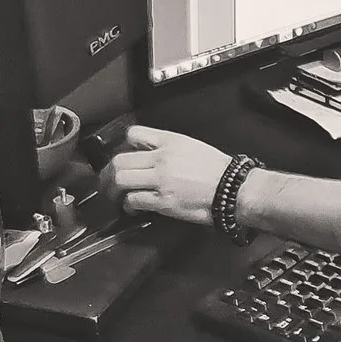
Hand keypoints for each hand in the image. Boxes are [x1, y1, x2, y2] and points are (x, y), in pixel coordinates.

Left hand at [98, 126, 232, 225]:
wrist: (233, 189)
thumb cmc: (217, 170)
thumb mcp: (191, 146)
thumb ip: (167, 146)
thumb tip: (146, 154)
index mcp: (169, 141)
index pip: (133, 134)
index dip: (122, 146)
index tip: (121, 158)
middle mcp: (162, 158)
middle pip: (119, 161)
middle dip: (107, 173)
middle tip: (107, 181)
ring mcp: (161, 180)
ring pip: (121, 180)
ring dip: (113, 189)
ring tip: (115, 195)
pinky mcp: (163, 201)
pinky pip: (133, 200)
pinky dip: (127, 205)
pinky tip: (132, 207)